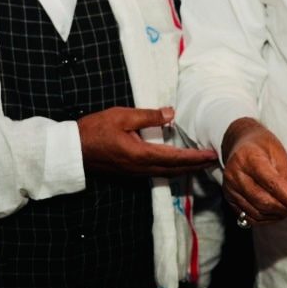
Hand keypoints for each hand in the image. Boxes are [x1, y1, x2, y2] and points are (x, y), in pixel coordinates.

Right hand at [77, 106, 217, 176]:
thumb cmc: (95, 130)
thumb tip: (171, 114)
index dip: (195, 157)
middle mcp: (141, 167)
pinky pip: (157, 172)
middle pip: (175, 169)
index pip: (175, 157)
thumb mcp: (122, 116)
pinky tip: (177, 164)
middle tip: (213, 160)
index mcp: (141, 154)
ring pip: (167, 173)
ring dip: (185, 168)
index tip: (211, 154)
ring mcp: (135, 172)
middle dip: (195, 165)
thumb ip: (148, 116)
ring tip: (200, 162)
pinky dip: (172, 169)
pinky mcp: (130, 172)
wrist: (73, 149)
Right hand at [220, 118, 286, 223]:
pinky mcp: (229, 199)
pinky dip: (267, 219)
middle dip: (286, 209)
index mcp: (249, 158)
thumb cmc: (262, 147)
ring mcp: (230, 189)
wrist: (241, 145)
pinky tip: (277, 212)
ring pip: (257, 212)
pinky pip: (250, 218)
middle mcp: (235, 175)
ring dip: (278, 215)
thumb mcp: (279, 155)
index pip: (271, 183)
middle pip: (263, 201)